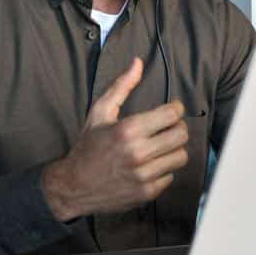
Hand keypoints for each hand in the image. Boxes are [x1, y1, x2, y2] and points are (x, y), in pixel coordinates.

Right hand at [41, 57, 189, 221]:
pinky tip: (151, 164)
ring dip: (173, 148)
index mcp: (128, 129)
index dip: (176, 108)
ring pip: (180, 156)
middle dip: (177, 127)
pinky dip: (164, 168)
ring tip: (161, 146)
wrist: (74, 184)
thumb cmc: (88, 146)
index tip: (171, 109)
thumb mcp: (100, 111)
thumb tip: (138, 63)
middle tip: (169, 127)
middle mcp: (138, 153)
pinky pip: (171, 176)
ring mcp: (144, 175)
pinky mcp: (147, 192)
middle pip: (181, 135)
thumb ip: (122, 85)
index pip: (172, 114)